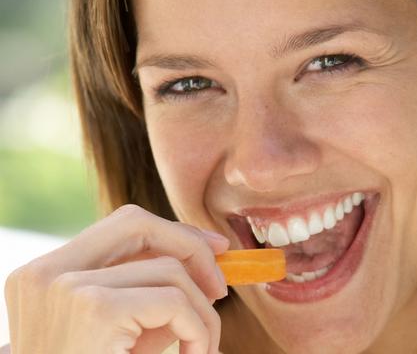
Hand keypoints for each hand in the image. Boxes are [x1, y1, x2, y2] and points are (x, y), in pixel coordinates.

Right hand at [3, 204, 228, 353]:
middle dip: (192, 246)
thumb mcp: (121, 333)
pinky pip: (174, 301)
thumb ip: (152, 292)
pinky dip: (199, 328)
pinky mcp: (95, 309)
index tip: (213, 247)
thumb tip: (212, 254)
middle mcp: (47, 272)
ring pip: (169, 270)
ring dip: (202, 309)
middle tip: (221, 286)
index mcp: (45, 274)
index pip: (121, 225)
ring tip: (201, 346)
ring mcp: (67, 287)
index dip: (174, 231)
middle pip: (138, 223)